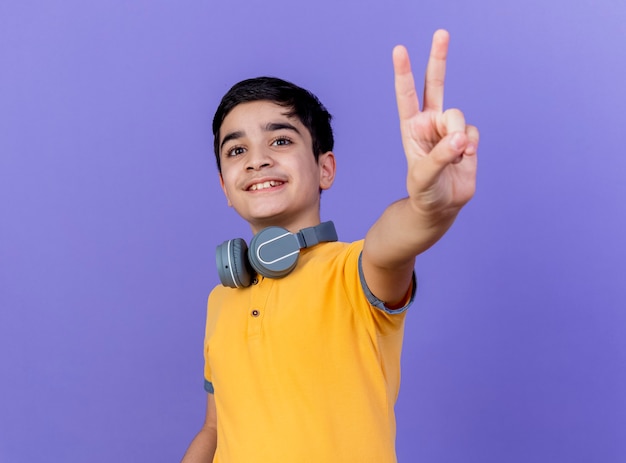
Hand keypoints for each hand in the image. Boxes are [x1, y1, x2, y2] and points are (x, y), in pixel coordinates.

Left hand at [393, 29, 478, 217]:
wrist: (442, 206)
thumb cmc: (424, 191)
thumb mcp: (424, 176)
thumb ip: (440, 157)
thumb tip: (461, 139)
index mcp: (411, 127)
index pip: (406, 95)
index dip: (404, 73)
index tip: (399, 50)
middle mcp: (430, 122)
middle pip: (436, 84)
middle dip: (438, 58)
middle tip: (441, 33)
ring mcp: (449, 128)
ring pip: (459, 117)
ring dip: (458, 138)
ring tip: (455, 157)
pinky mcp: (466, 137)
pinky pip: (472, 132)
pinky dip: (470, 147)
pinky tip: (464, 159)